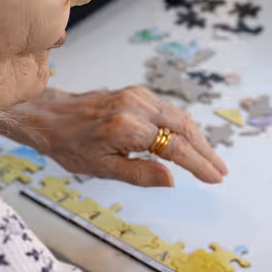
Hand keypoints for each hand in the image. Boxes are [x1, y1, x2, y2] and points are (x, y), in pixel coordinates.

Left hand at [0, 86, 227, 187]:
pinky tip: (190, 141)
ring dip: (198, 138)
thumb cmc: (70, 146)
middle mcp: (136, 106)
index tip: (215, 177)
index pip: (174, 147)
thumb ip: (139, 173)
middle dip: (205, 151)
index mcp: (126, 128)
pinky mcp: (137, 91)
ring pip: (179, 116)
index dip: (198, 164)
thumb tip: (173, 180)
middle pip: (184, 128)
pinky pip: (168, 109)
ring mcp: (137, 95)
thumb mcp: (101, 168)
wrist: (50, 116)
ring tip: (211, 160)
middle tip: (221, 170)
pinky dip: (184, 126)